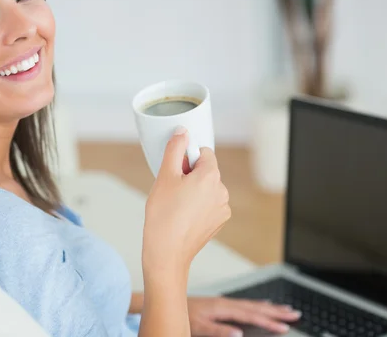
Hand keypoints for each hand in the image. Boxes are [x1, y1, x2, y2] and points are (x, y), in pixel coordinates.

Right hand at [142, 127, 230, 272]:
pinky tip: (182, 215)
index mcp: (211, 176)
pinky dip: (197, 205)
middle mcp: (222, 191)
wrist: (167, 253)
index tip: (175, 171)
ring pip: (206, 188)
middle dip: (189, 175)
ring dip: (193, 190)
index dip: (187, 159)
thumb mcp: (164, 176)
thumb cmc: (163, 216)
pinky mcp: (218, 221)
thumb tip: (182, 133)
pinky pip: (208, 203)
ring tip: (176, 204)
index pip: (204, 152)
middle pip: (206, 170)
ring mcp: (222, 208)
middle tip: (171, 189)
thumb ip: (175, 149)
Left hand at [188, 297, 301, 336]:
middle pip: (256, 307)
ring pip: (252, 304)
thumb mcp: (198, 327)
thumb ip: (218, 331)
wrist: (166, 300)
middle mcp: (225, 302)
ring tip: (286, 309)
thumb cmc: (180, 315)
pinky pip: (245, 303)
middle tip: (296, 314)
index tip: (285, 327)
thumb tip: (238, 333)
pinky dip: (258, 304)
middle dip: (276, 312)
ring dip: (270, 307)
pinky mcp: (220, 303)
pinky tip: (263, 305)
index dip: (269, 322)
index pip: (251, 316)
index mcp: (222, 308)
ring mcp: (224, 301)